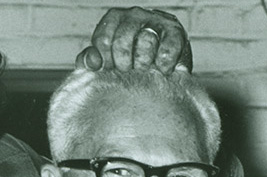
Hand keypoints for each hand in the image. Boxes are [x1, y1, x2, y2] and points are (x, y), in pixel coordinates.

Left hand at [76, 7, 191, 72]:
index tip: (112, 71)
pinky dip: (164, 64)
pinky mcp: (176, 31)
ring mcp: (156, 20)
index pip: (103, 40)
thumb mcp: (107, 62)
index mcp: (114, 19)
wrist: (163, 69)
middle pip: (122, 41)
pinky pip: (168, 49)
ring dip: (144, 63)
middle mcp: (134, 15)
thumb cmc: (129, 63)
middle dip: (124, 64)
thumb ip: (91, 61)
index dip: (106, 61)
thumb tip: (91, 61)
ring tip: (145, 72)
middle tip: (128, 72)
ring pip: (145, 41)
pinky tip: (162, 71)